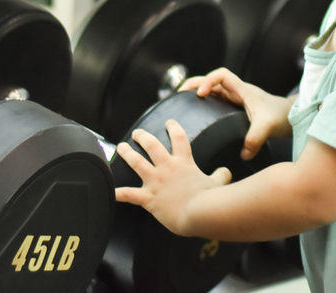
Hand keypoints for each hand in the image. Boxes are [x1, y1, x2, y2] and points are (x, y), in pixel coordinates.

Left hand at [114, 119, 231, 235]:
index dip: (173, 127)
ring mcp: (156, 182)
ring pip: (137, 162)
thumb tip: (225, 171)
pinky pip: (129, 194)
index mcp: (184, 162)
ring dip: (127, 154)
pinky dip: (118, 193)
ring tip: (121, 147)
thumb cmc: (210, 198)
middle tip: (137, 133)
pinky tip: (110, 191)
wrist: (199, 212)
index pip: (178, 137)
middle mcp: (167, 168)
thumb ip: (221, 175)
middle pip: (152, 145)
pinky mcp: (148, 198)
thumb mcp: (219, 182)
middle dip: (143, 137)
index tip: (168, 122)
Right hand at [181, 68, 293, 159]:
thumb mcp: (268, 127)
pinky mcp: (240, 108)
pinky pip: (219, 101)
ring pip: (215, 90)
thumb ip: (255, 139)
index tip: (201, 95)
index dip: (208, 81)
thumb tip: (243, 154)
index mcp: (244, 90)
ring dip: (200, 92)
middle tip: (179, 95)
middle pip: (213, 80)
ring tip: (183, 103)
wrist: (295, 117)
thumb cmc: (282, 117)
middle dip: (196, 84)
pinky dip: (207, 103)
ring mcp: (239, 99)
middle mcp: (240, 92)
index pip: (222, 75)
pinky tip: (200, 116)